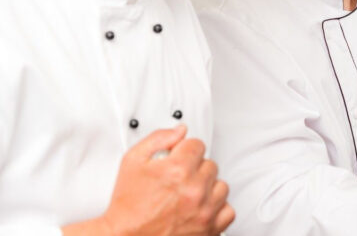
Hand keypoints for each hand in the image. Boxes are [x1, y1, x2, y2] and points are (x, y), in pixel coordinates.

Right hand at [63, 124, 233, 235]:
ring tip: (189, 193)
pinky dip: (217, 209)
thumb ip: (158, 139)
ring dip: (208, 187)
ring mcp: (204, 211)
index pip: (197, 145)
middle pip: (210, 164)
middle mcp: (195, 190)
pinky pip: (228, 211)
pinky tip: (201, 207)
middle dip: (195, 168)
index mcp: (178, 170)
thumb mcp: (132, 161)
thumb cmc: (128, 206)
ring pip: (221, 186)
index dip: (184, 150)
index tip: (178, 158)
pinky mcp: (210, 229)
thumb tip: (179, 131)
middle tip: (178, 179)